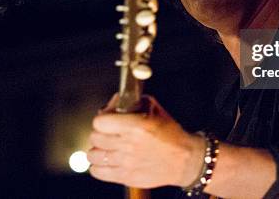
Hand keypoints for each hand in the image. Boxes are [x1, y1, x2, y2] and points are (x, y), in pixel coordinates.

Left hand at [88, 95, 204, 188]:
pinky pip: (97, 172)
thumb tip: (115, 101)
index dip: (102, 118)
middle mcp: (129, 145)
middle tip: (107, 132)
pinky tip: (107, 160)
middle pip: (95, 137)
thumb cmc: (171, 134)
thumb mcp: (155, 109)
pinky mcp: (125, 177)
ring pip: (93, 155)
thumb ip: (134, 101)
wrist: (185, 159)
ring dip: (98, 149)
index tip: (107, 119)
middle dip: (99, 132)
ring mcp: (126, 163)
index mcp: (136, 126)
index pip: (100, 122)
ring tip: (106, 147)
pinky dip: (98, 166)